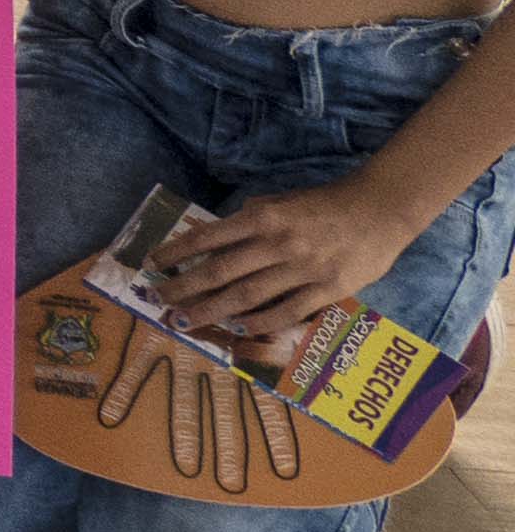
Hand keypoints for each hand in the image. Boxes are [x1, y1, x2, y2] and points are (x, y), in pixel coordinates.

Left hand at [144, 178, 425, 348]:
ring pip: (247, 296)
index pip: (208, 237)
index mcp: (262, 216)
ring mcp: (303, 269)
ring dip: (212, 311)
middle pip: (221, 272)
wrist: (379, 210)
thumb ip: (249, 219)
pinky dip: (258, 323)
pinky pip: (286, 312)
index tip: (153, 263)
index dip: (177, 252)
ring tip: (185, 320)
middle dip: (185, 288)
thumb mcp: (279, 201)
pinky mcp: (327, 290)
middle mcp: (278, 243)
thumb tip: (214, 236)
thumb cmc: (322, 204)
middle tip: (159, 300)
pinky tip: (236, 330)